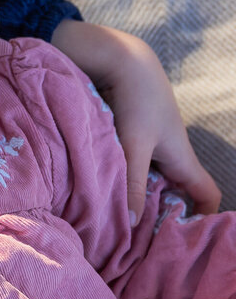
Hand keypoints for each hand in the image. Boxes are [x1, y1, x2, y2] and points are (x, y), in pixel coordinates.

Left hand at [51, 20, 220, 222]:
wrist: (117, 58)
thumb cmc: (136, 100)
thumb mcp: (134, 146)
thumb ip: (133, 184)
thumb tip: (134, 225)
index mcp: (181, 159)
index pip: (206, 195)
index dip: (202, 216)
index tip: (181, 238)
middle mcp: (167, 155)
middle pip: (172, 192)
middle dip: (158, 213)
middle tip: (133, 239)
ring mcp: (146, 145)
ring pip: (144, 179)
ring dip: (131, 195)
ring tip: (108, 220)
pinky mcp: (123, 136)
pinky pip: (124, 165)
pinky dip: (114, 177)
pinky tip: (92, 190)